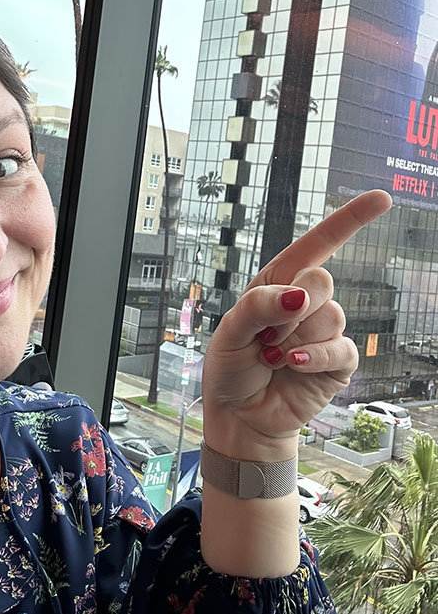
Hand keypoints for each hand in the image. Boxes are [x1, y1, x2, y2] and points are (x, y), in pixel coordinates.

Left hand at [202, 190, 391, 458]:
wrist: (239, 414)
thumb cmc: (231, 366)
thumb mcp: (231, 330)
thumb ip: (260, 306)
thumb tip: (299, 294)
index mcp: (279, 283)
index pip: (318, 244)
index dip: (350, 220)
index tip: (382, 199)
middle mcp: (305, 302)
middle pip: (322, 280)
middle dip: (291, 309)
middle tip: (265, 336)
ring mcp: (324, 332)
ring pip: (330, 316)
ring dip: (295, 338)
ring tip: (272, 356)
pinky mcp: (337, 363)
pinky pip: (340, 349)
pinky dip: (313, 357)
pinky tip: (291, 365)